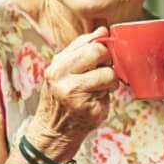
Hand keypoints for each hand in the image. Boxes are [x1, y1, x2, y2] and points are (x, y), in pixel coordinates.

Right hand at [30, 29, 119, 160]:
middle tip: (100, 73)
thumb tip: (102, 31)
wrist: (53, 132)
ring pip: (109, 74)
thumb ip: (80, 50)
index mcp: (56, 67)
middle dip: (106, 62)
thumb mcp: (62, 71)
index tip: (100, 57)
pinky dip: (106, 97)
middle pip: (99, 54)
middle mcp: (63, 79)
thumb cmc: (60, 99)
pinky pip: (110, 94)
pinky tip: (94, 102)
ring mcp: (76, 95)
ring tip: (97, 90)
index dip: (100, 48)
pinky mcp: (90, 109)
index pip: (88, 44)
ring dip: (109, 82)